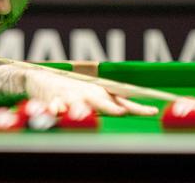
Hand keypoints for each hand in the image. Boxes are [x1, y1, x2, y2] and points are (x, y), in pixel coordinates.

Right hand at [0, 64, 158, 115]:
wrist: (42, 80)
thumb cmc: (72, 91)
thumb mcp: (92, 96)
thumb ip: (108, 105)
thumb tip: (127, 109)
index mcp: (100, 92)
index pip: (122, 101)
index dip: (137, 107)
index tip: (152, 112)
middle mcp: (87, 93)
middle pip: (101, 101)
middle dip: (110, 108)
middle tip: (121, 113)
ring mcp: (70, 96)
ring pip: (77, 103)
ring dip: (82, 109)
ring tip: (85, 112)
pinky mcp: (52, 100)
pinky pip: (55, 106)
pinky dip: (55, 108)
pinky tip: (56, 110)